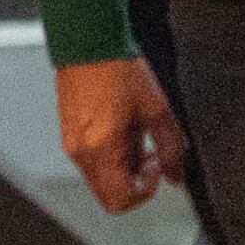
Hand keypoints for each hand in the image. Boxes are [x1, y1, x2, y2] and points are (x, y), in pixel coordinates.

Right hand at [55, 56, 185, 213]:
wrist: (88, 43)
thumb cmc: (117, 69)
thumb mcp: (157, 110)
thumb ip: (171, 148)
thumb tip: (175, 174)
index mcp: (101, 150)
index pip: (119, 200)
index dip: (144, 191)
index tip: (156, 167)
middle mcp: (81, 153)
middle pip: (108, 194)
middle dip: (134, 181)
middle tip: (149, 153)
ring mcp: (72, 144)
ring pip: (101, 178)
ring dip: (124, 166)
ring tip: (136, 133)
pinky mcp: (69, 134)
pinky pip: (91, 160)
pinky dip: (110, 155)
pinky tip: (122, 127)